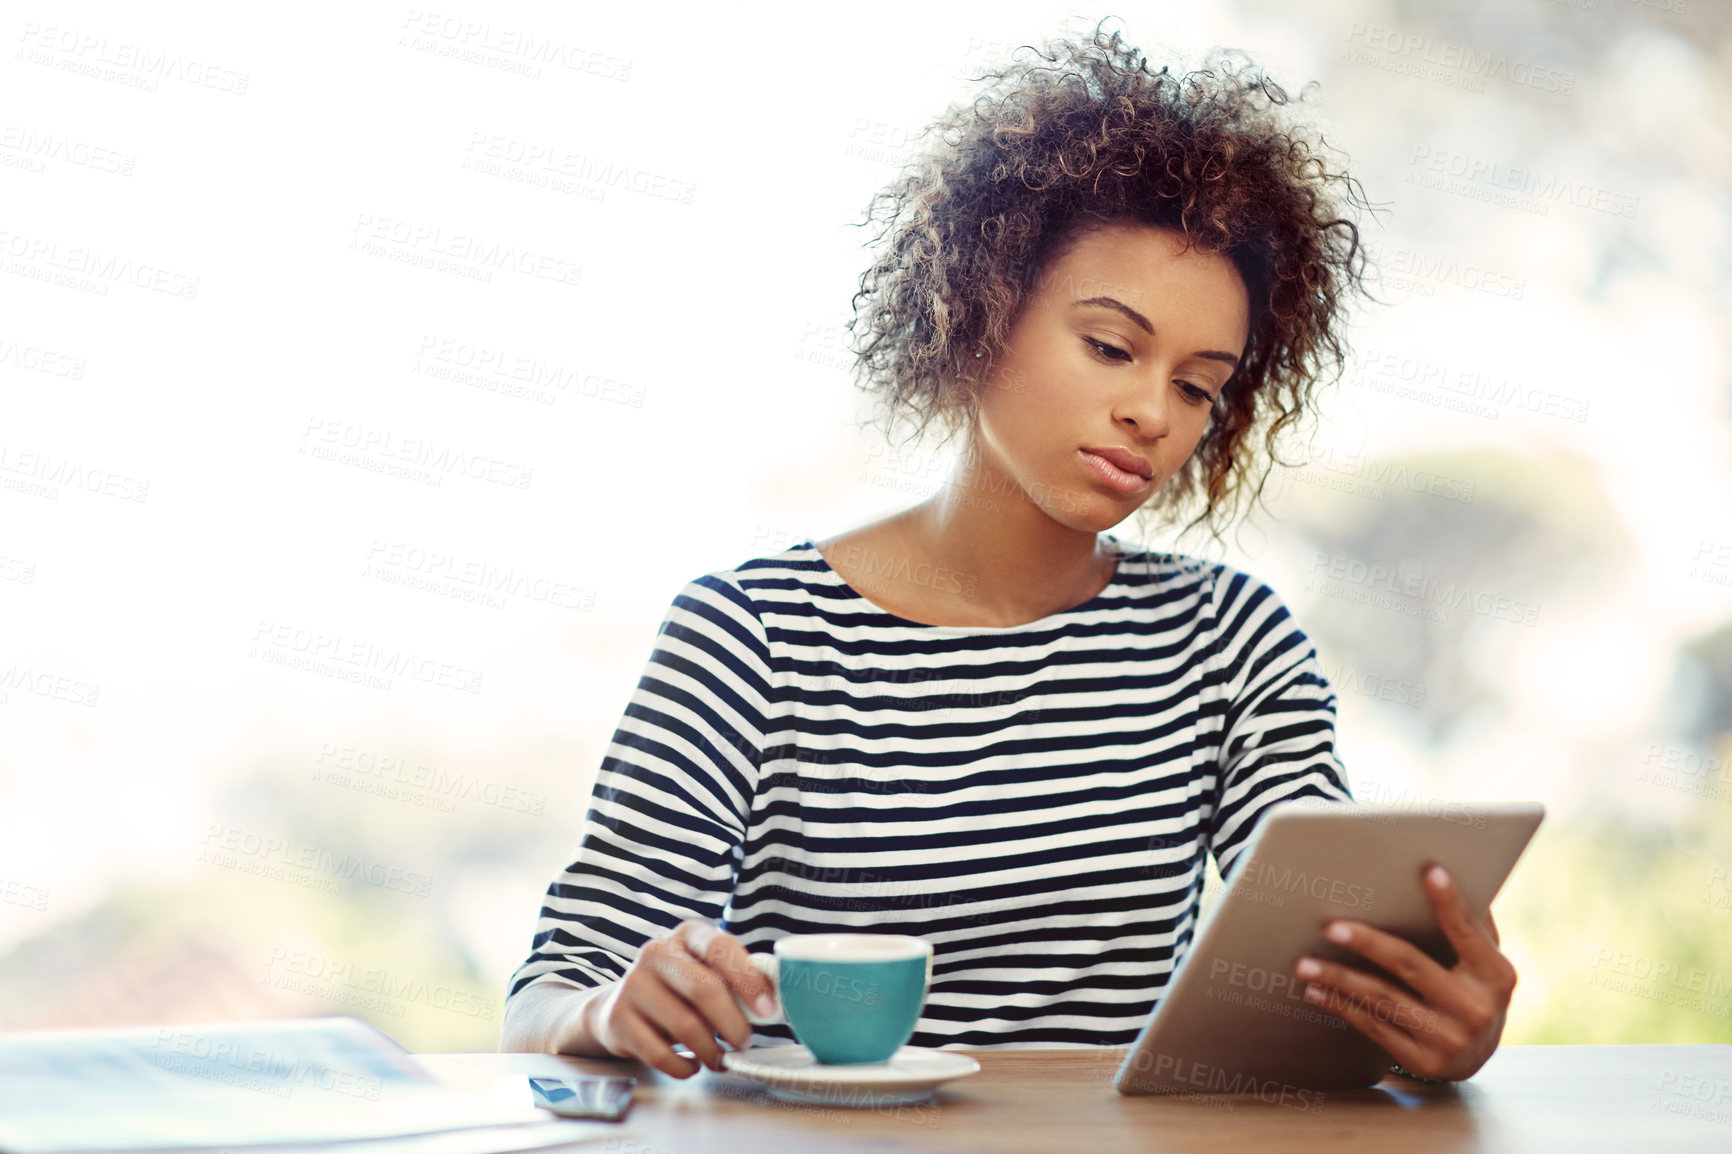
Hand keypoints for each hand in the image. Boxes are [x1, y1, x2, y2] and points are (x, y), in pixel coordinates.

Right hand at [574, 919, 775, 1078]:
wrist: (618, 1007)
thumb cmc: (677, 990)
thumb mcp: (705, 972)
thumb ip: (736, 980)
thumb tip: (775, 1002)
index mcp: (687, 935)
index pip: (722, 948)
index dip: (749, 980)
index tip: (769, 1010)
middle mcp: (657, 952)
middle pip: (704, 989)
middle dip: (733, 1023)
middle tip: (745, 1043)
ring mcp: (633, 984)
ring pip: (685, 1025)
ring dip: (711, 1051)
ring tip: (719, 1059)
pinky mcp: (618, 1019)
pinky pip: (660, 1054)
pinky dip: (684, 1066)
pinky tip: (692, 1065)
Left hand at [1292, 863, 1517, 1081]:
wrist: (1479, 1055)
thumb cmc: (1473, 987)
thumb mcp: (1484, 959)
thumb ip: (1472, 922)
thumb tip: (1444, 869)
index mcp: (1496, 975)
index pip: (1467, 931)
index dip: (1449, 901)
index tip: (1428, 869)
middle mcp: (1476, 1009)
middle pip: (1410, 965)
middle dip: (1366, 942)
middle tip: (1329, 925)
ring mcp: (1449, 1039)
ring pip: (1382, 998)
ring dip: (1338, 978)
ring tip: (1303, 963)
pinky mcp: (1423, 1061)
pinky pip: (1373, 1026)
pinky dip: (1341, 1005)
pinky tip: (1315, 990)